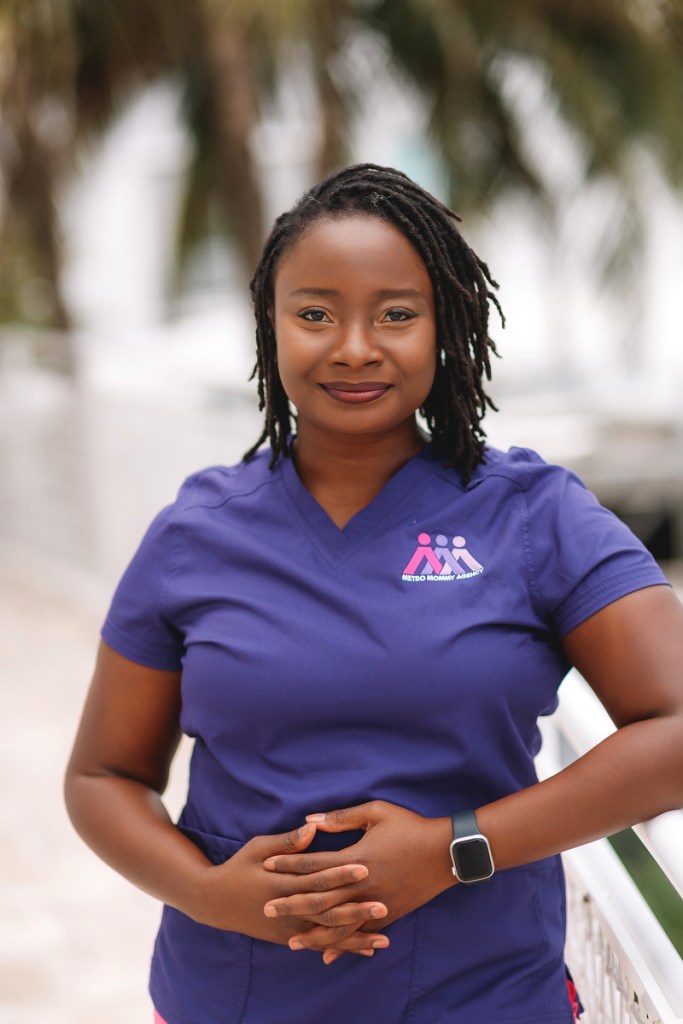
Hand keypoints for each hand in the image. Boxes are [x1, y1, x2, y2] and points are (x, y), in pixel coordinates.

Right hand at [195, 822, 388, 953]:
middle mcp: (286, 910)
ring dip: (355, 938)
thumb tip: (313, 827)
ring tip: (384, 940)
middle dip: (356, 910)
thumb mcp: (259, 847)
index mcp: (280, 883)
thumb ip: (288, 841)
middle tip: (384, 905)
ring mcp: (288, 928)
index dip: (341, 873)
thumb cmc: (239, 866)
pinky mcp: (288, 939)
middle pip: (326, 910)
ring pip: (326, 935)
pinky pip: (320, 945)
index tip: (365, 867)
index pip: (316, 878)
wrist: (216, 902)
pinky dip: (342, 948)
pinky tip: (365, 950)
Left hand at [262, 801, 452, 959]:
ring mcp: (375, 903)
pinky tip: (326, 955)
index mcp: (356, 858)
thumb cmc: (410, 826)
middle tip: (266, 908)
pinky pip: (360, 934)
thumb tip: (310, 820)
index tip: (267, 866)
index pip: (314, 863)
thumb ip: (341, 818)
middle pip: (319, 897)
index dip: (288, 864)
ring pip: (337, 924)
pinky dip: (342, 946)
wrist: (444, 852)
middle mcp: (362, 884)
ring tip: (290, 941)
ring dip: (312, 933)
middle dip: (290, 903)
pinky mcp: (388, 915)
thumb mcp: (376, 812)